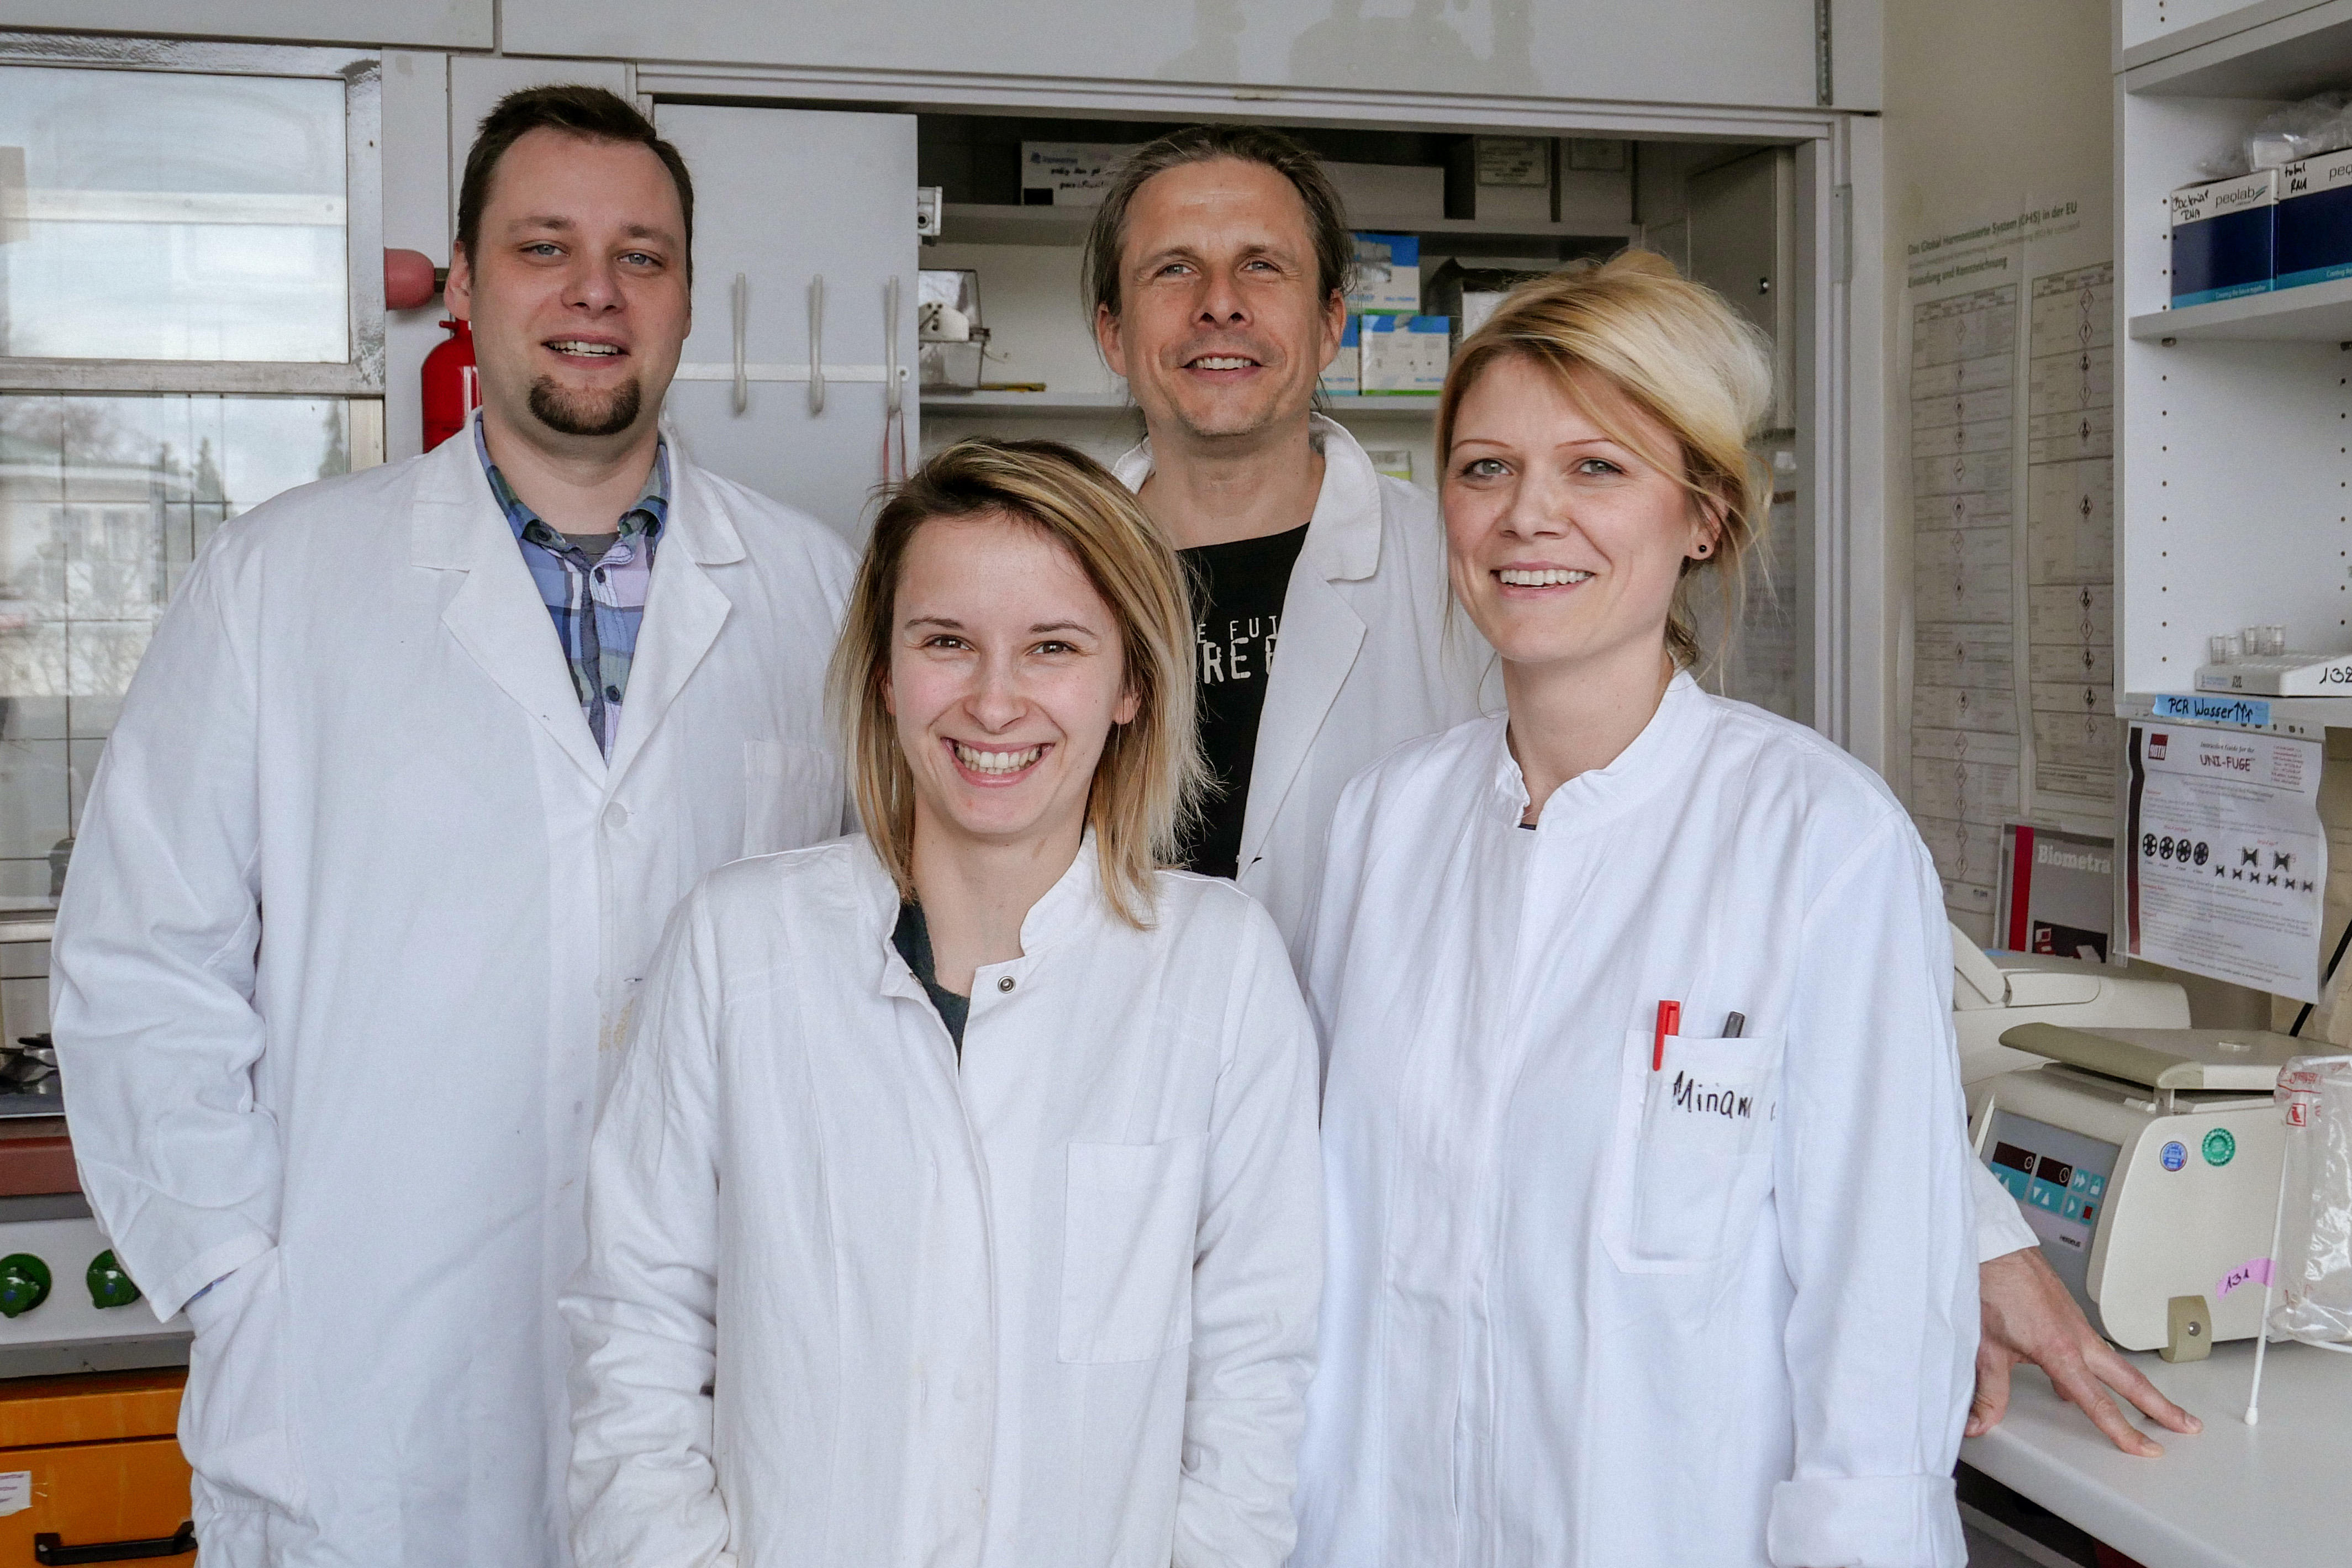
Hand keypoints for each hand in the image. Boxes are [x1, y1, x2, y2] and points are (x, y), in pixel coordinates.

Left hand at [1969, 1247, 2200, 1455]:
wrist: (1992, 1247)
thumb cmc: (1991, 1287)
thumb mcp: (1986, 1349)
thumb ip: (1988, 1392)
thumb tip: (1980, 1422)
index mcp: (2060, 1350)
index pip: (2097, 1402)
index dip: (2123, 1430)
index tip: (2146, 1449)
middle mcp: (2078, 1338)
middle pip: (2129, 1380)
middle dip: (2161, 1406)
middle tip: (2187, 1425)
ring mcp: (2077, 1324)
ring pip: (2116, 1362)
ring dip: (2138, 1386)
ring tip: (2153, 1406)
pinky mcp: (2070, 1314)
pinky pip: (2094, 1346)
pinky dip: (2104, 1366)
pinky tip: (2088, 1376)